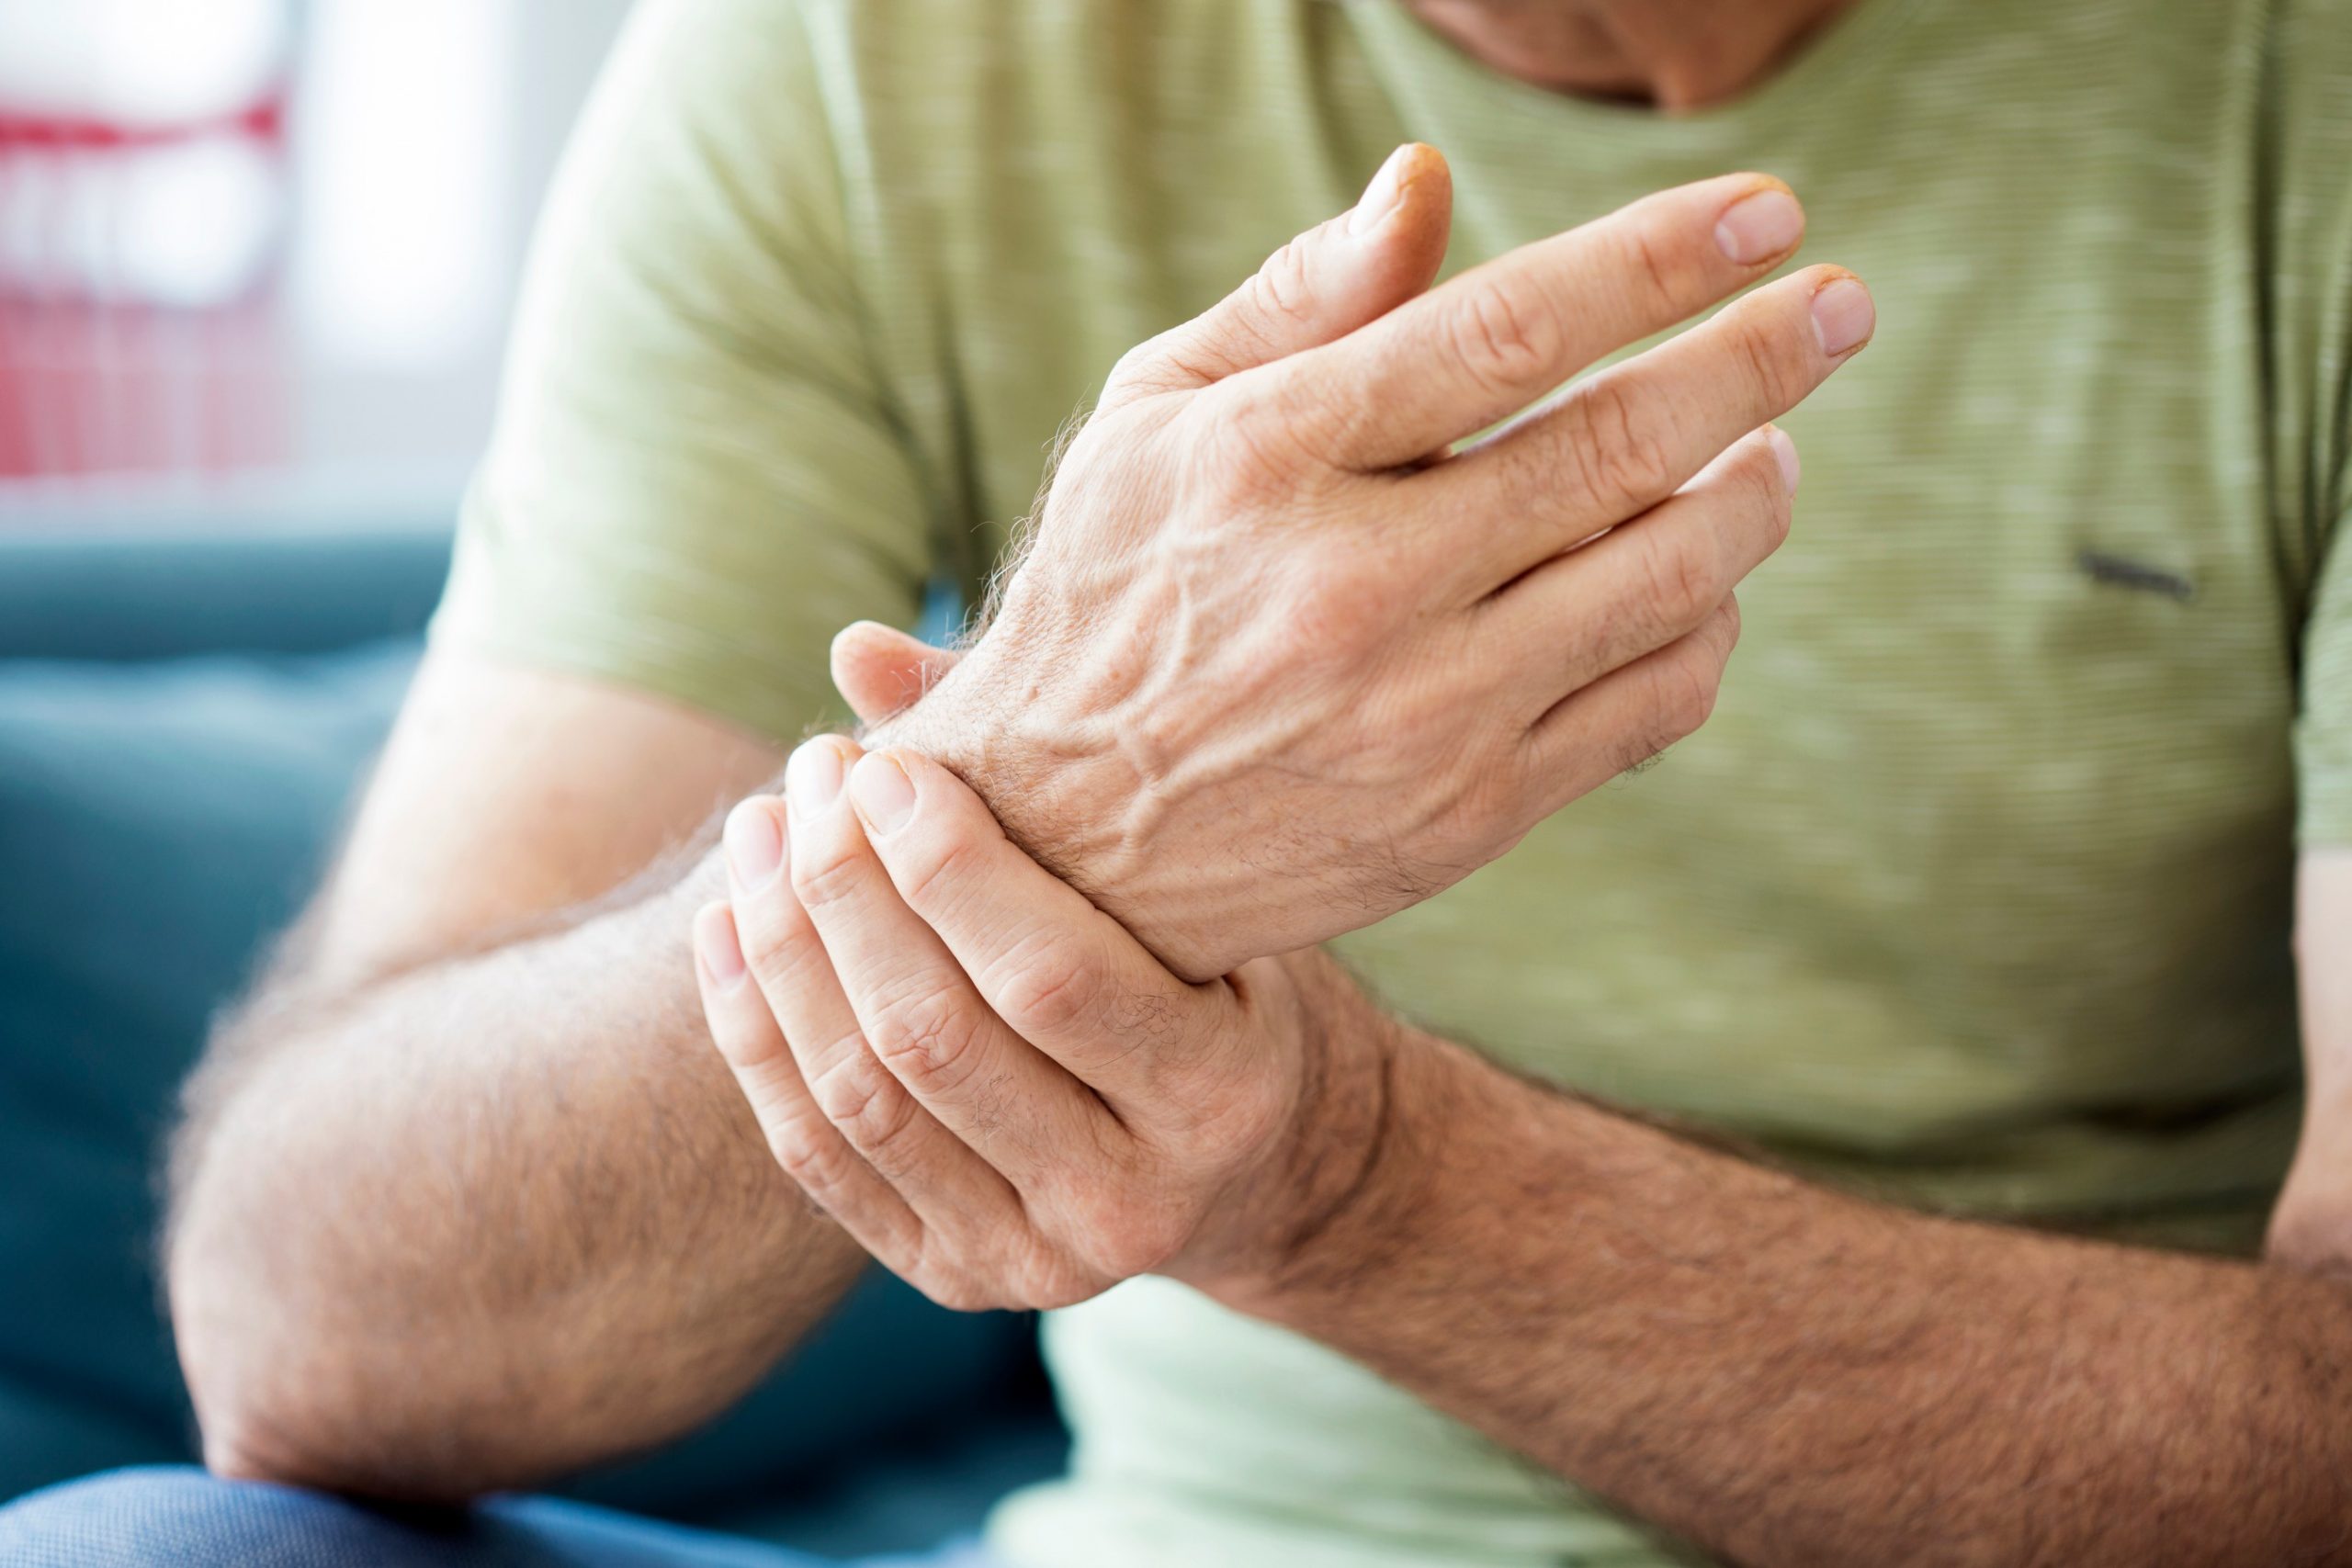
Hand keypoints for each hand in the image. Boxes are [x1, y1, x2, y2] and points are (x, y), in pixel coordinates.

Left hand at [693, 734, 1400, 1308]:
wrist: (1254, 1169)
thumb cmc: (1226, 985)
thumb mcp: (1198, 891)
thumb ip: (1049, 774)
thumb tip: (858, 649)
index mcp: (1218, 1099)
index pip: (1049, 978)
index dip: (945, 866)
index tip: (882, 762)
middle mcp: (1130, 1205)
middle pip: (933, 1039)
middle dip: (846, 891)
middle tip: (810, 775)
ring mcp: (1032, 1261)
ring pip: (861, 1099)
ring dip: (787, 951)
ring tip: (757, 832)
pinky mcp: (952, 1279)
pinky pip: (818, 1157)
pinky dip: (757, 1036)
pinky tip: (729, 927)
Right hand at [844, 145, 1871, 982]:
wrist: (1061, 856)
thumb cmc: (1108, 598)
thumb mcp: (1152, 425)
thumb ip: (1294, 303)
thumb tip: (1427, 183)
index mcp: (1266, 464)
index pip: (1504, 332)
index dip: (1655, 261)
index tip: (1769, 215)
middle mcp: (1353, 590)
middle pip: (1617, 449)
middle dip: (1761, 361)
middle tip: (1843, 304)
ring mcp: (1422, 716)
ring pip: (1665, 582)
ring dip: (1754, 496)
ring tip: (1774, 450)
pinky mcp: (1469, 817)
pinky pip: (1652, 705)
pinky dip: (1709, 629)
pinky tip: (1701, 583)